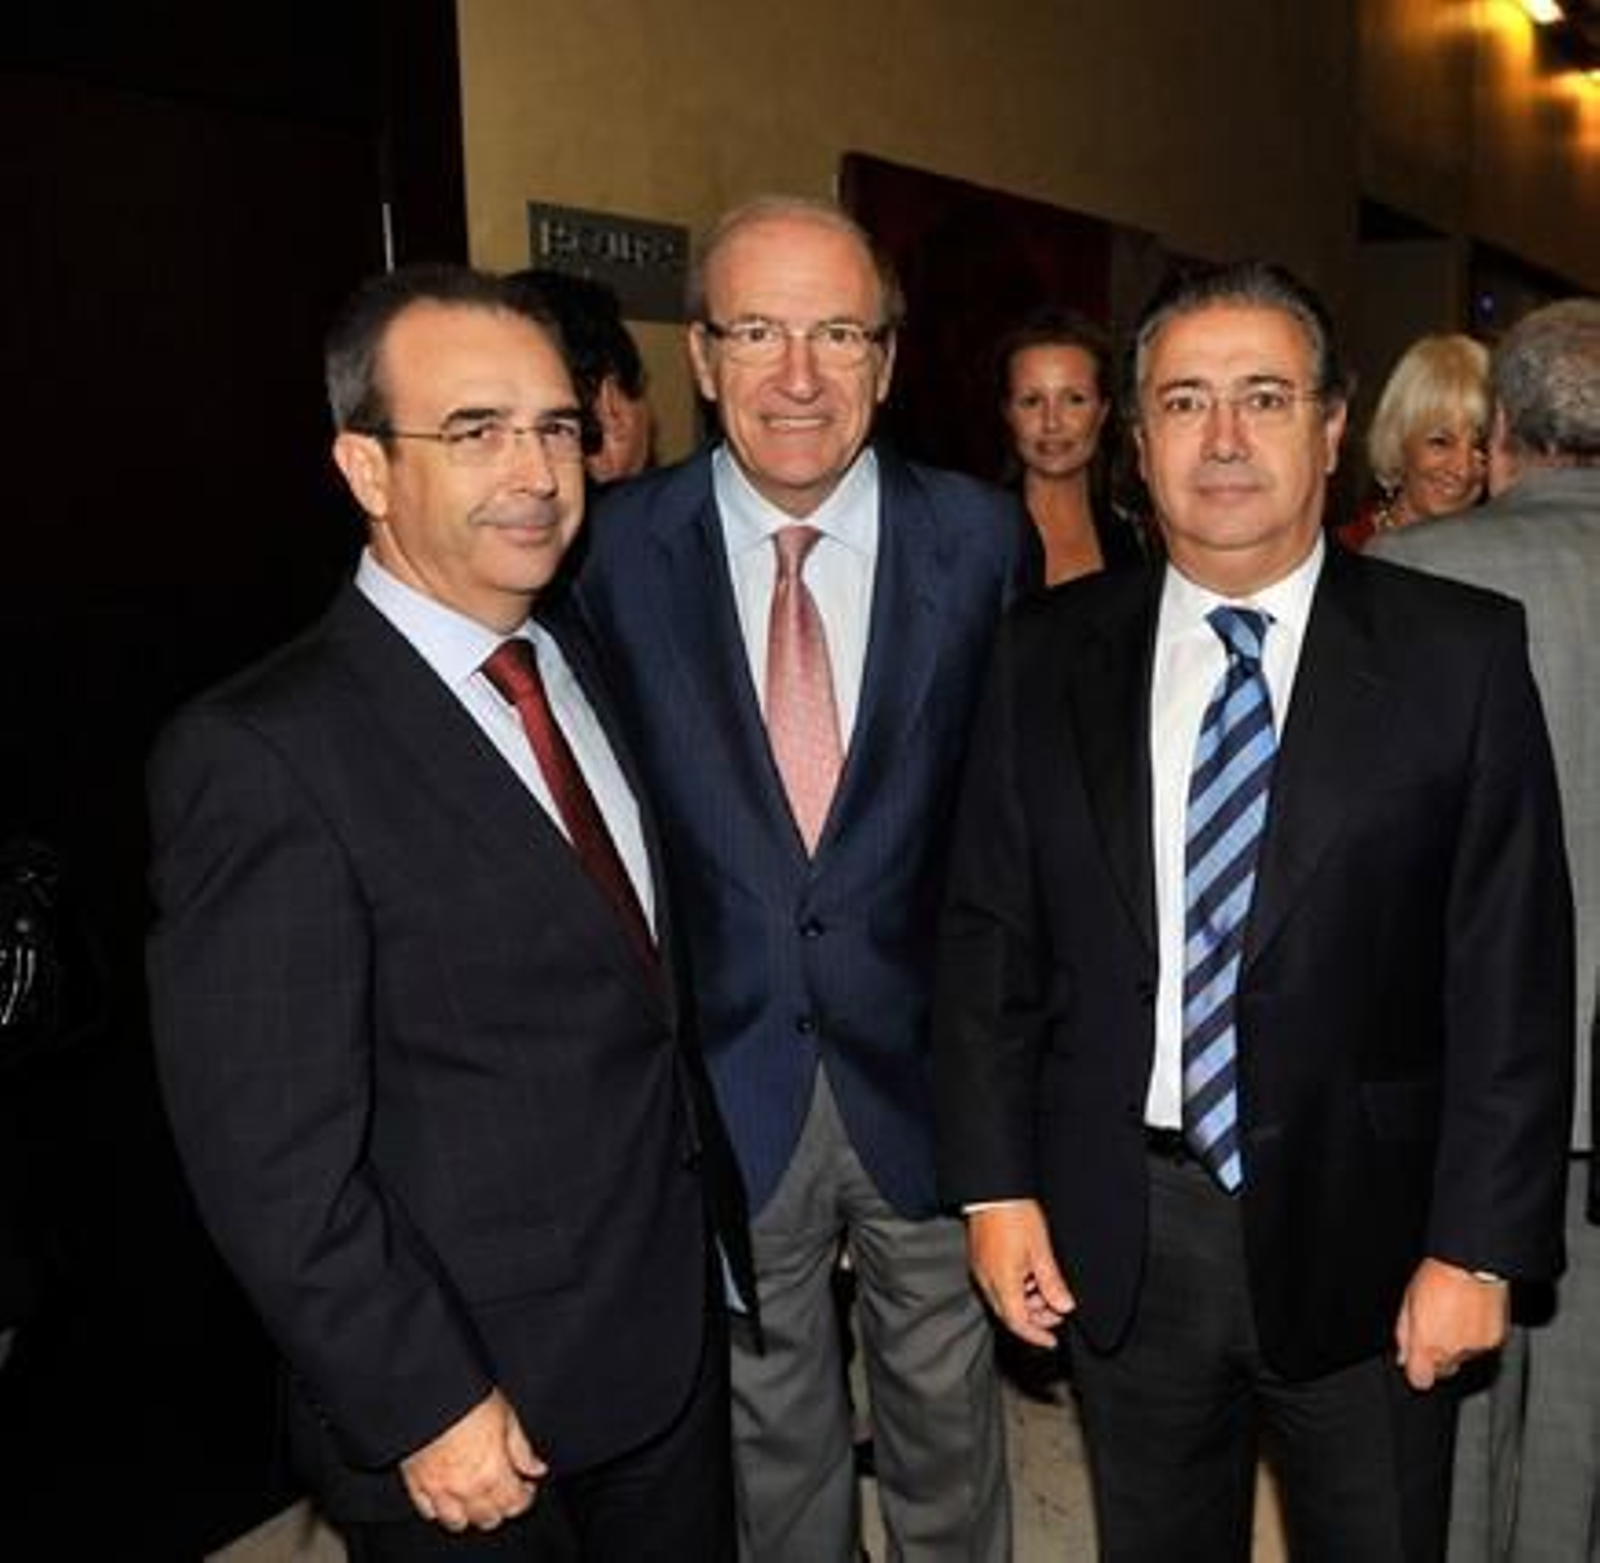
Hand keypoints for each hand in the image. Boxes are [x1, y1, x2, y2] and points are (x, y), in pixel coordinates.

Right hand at [400, 1389, 547, 1531]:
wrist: (430, 1391)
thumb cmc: (469, 1399)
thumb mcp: (507, 1417)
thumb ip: (522, 1449)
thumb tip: (536, 1468)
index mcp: (492, 1473)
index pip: (514, 1504)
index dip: (525, 1497)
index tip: (526, 1486)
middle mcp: (466, 1488)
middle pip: (487, 1519)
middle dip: (500, 1508)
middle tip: (504, 1490)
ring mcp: (438, 1490)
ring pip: (457, 1523)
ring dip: (470, 1515)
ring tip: (477, 1497)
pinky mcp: (415, 1484)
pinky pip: (428, 1512)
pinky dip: (439, 1510)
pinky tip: (448, 1496)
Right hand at [967, 1200, 1074, 1347]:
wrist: (992, 1189)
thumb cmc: (1014, 1214)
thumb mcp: (1041, 1250)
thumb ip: (1052, 1282)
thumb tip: (1064, 1306)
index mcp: (1002, 1281)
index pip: (1018, 1322)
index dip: (1036, 1335)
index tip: (1051, 1340)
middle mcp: (987, 1280)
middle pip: (1009, 1314)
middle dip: (1034, 1318)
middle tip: (1056, 1312)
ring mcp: (981, 1270)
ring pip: (1003, 1300)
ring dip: (1026, 1302)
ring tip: (1046, 1290)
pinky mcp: (979, 1260)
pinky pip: (997, 1285)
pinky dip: (1015, 1289)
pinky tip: (1030, 1277)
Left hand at [1393, 1256, 1508, 1390]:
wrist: (1472, 1264)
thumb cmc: (1436, 1277)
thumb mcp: (1408, 1302)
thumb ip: (1404, 1335)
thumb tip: (1402, 1357)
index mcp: (1426, 1344)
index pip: (1420, 1380)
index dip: (1417, 1370)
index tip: (1416, 1359)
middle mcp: (1452, 1352)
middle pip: (1443, 1370)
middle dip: (1438, 1357)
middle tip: (1437, 1329)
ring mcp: (1476, 1348)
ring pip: (1464, 1358)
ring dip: (1458, 1345)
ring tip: (1455, 1316)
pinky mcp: (1496, 1341)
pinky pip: (1483, 1347)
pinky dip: (1476, 1337)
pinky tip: (1471, 1315)